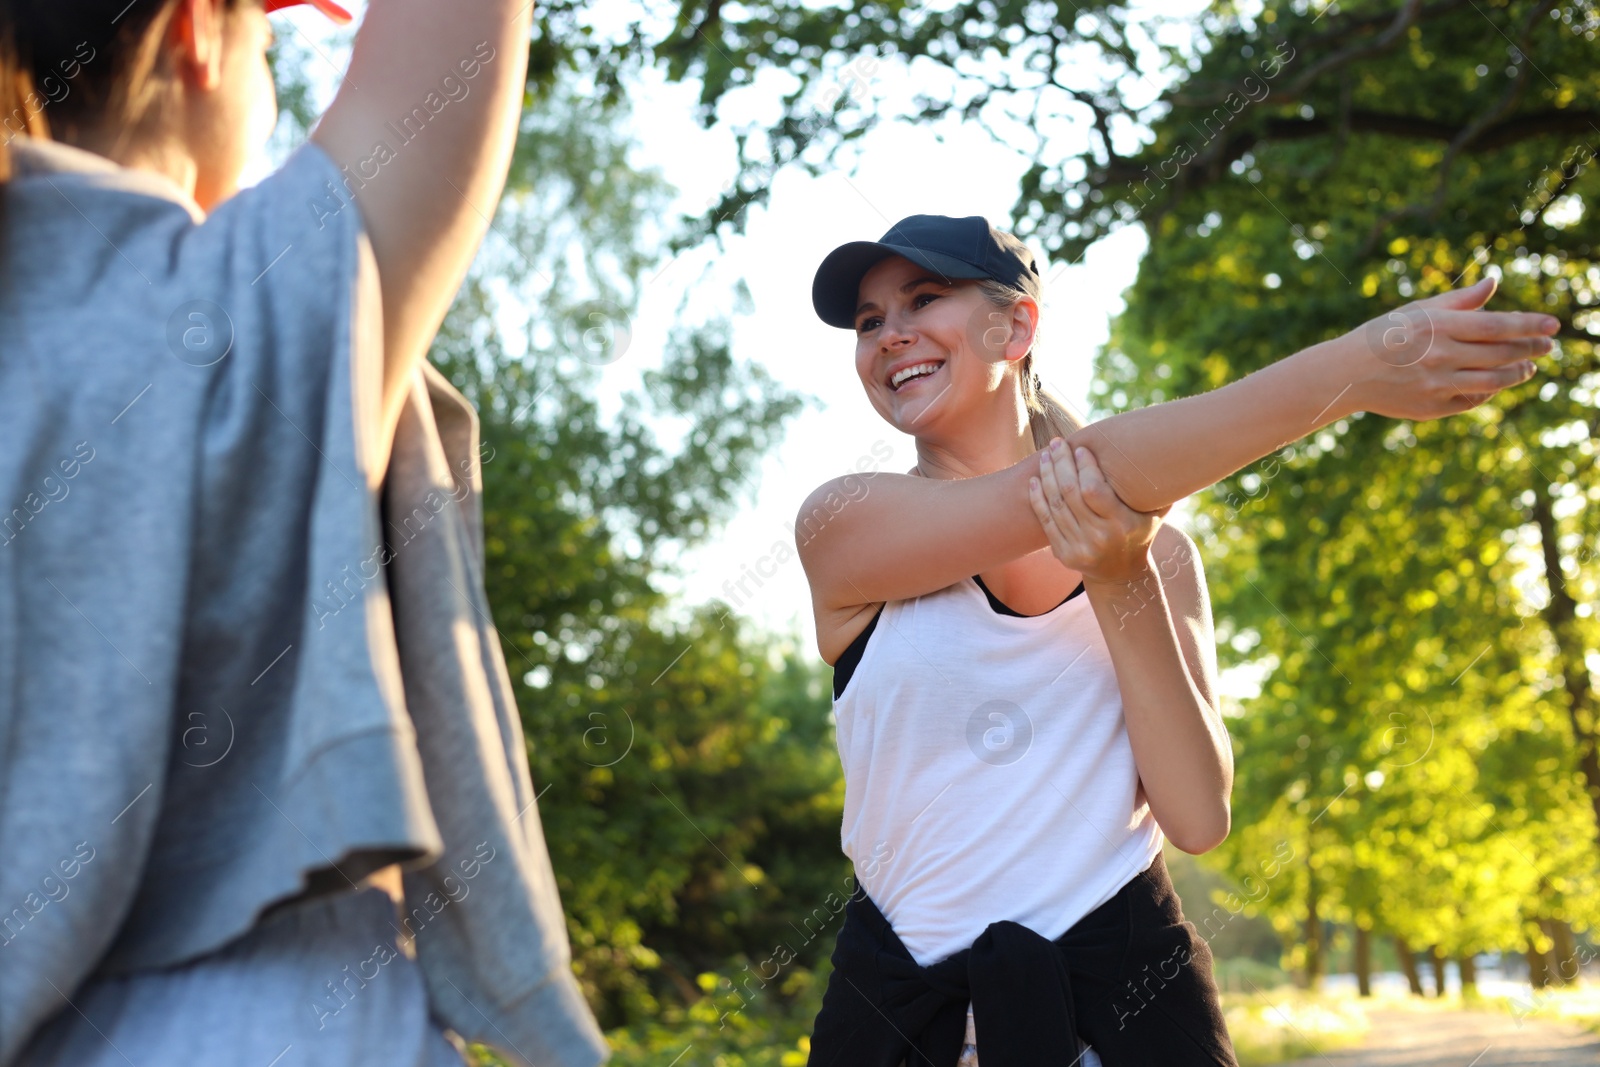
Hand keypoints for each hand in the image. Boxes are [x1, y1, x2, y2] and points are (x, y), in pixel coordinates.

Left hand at [1029, 440, 1170, 583]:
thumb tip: (1169, 451)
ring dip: (1047, 476)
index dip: (1084, 467)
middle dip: (1062, 464)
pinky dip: (1038, 499)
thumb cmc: (1140, 533)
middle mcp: (1099, 537)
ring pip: (1056, 505)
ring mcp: (1079, 548)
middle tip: (1057, 443)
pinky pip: (1046, 522)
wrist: (1122, 575)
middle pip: (1071, 494)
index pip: (1094, 490)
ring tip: (1045, 456)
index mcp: (1122, 524)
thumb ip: (1159, 488)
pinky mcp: (1063, 555)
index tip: (1081, 448)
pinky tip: (1035, 480)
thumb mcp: (1155, 514)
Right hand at [1337, 276, 1558, 419]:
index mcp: (1437, 326)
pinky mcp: (1432, 408)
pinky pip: (1473, 400)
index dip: (1530, 325)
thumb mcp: (1418, 311)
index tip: (1553, 325)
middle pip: (1502, 353)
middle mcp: (1439, 356)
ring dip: (1518, 373)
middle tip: (1546, 345)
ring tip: (1528, 367)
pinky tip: (1495, 383)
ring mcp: (1436, 385)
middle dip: (1531, 349)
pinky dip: (1489, 391)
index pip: (1497, 325)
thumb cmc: (1384, 335)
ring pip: (1494, 381)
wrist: (1346, 374)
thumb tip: (1493, 282)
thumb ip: (1460, 300)